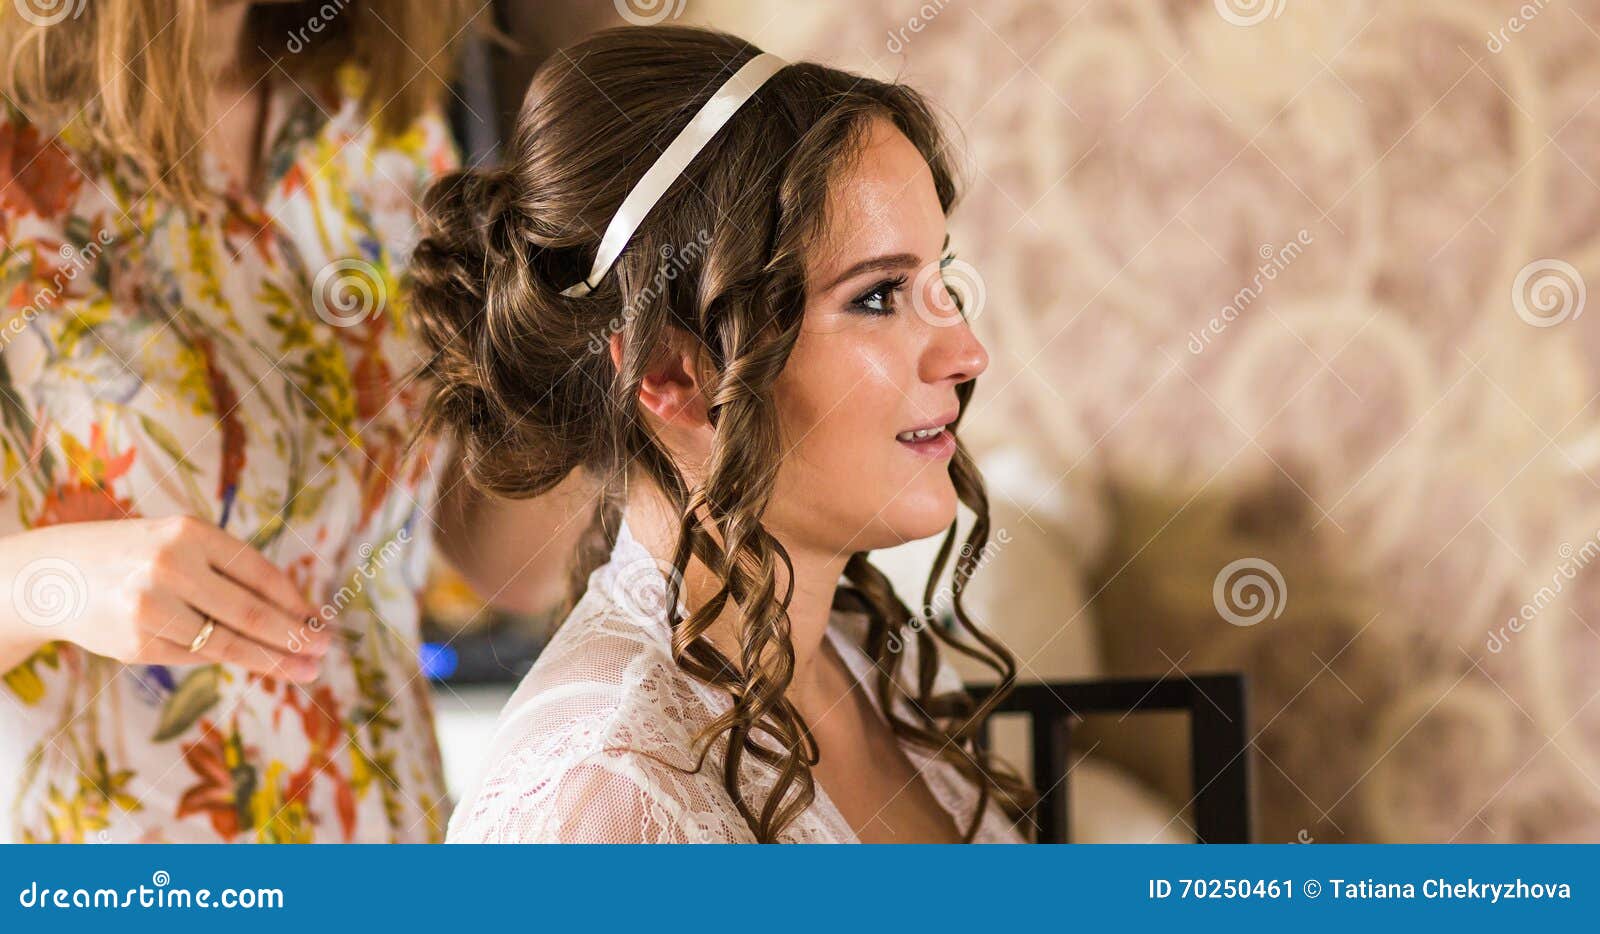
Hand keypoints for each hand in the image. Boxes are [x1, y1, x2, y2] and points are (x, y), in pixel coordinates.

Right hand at [1, 516, 328, 680]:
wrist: (57, 576)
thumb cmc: (137, 556)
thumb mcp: (181, 544)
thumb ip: (231, 572)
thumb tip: (297, 612)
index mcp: (190, 532)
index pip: (258, 572)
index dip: (294, 600)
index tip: (319, 619)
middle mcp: (171, 566)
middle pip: (250, 612)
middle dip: (294, 635)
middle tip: (324, 650)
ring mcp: (153, 608)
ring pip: (228, 642)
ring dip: (273, 660)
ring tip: (305, 671)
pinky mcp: (140, 643)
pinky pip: (198, 655)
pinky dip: (226, 656)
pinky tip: (251, 660)